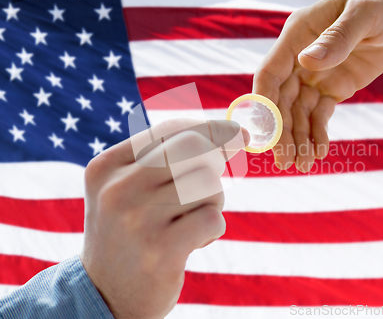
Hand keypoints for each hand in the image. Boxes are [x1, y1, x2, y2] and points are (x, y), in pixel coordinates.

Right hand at [80, 119, 248, 318]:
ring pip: (208, 184)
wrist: (105, 295)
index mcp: (107, 167)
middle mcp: (118, 189)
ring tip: (191, 220)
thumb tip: (231, 133)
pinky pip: (213, 218)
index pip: (170, 130)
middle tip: (215, 181)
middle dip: (217, 161)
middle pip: (195, 149)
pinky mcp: (161, 250)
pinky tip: (192, 242)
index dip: (210, 128)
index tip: (237, 132)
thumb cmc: (130, 231)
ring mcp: (138, 220)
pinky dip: (213, 229)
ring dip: (213, 202)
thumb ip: (166, 158)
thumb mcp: (129, 188)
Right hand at [253, 0, 382, 171]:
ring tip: (302, 166)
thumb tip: (308, 63)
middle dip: (281, 132)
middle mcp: (299, 59)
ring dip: (298, 139)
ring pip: (299, 113)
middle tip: (283, 161)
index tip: (264, 133)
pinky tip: (318, 152)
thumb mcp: (364, 15)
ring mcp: (315, 75)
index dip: (264, 103)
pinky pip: (321, 115)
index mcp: (296, 37)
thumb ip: (337, 38)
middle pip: (281, 101)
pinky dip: (318, 134)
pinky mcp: (333, 88)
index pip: (270, 74)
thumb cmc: (381, 3)